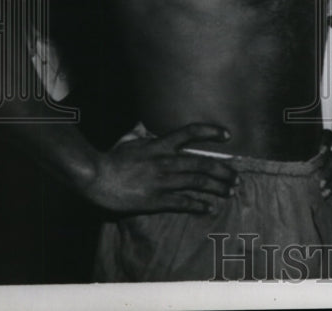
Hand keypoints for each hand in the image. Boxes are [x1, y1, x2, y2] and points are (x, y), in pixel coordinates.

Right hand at [83, 123, 238, 214]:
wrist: (95, 178)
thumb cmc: (110, 159)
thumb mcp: (128, 140)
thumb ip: (139, 131)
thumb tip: (142, 123)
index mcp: (160, 144)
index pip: (191, 132)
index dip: (211, 132)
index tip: (227, 135)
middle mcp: (166, 161)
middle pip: (203, 164)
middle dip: (223, 171)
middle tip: (237, 177)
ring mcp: (162, 181)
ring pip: (198, 183)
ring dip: (217, 187)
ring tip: (230, 191)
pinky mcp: (156, 199)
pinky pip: (183, 202)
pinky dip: (199, 204)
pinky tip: (209, 207)